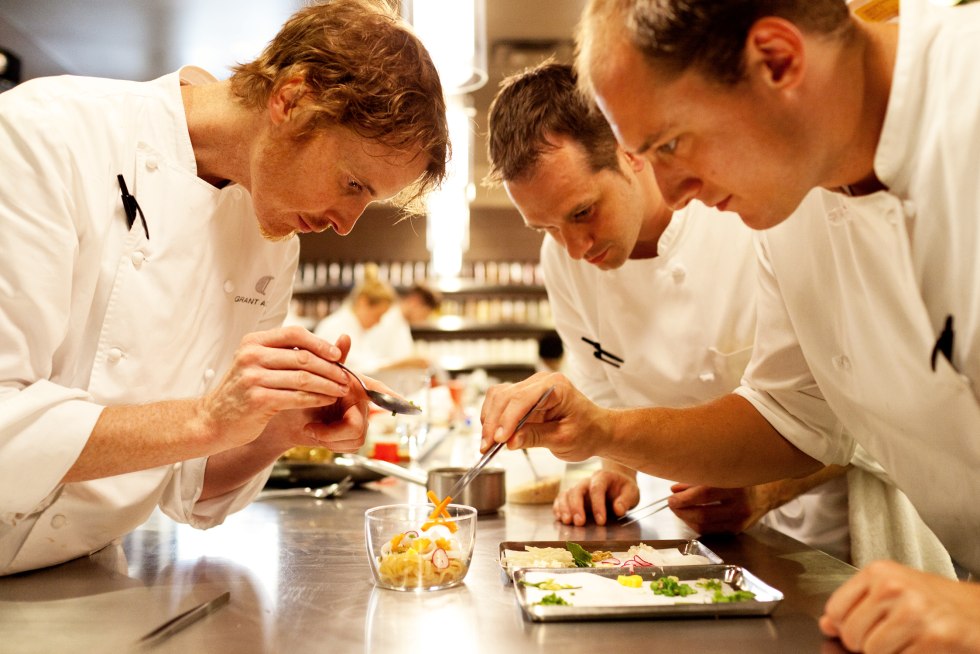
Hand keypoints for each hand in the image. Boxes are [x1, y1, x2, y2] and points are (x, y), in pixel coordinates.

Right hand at [199, 327, 351, 449]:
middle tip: (346, 376)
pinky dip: (316, 398)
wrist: (213, 420)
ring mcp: (253, 377)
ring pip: (303, 378)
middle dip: (330, 368)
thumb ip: (285, 355)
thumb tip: (327, 347)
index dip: (319, 343)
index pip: (294, 334)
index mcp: (253, 342)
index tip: (337, 354)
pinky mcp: (258, 400)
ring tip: (341, 389)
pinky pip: (296, 397)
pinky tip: (327, 400)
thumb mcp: (258, 365)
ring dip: (328, 384)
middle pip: (302, 357)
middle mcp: (251, 356)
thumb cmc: (243, 392)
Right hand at [479, 372, 607, 460]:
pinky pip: (501, 402)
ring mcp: (530, 387)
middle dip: (494, 423)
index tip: (499, 440)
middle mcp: (540, 381)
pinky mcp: (523, 397)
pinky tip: (492, 436)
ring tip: (487, 445)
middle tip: (487, 448)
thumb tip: (510, 441)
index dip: (507, 420)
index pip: (523, 398)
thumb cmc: (587, 432)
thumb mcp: (564, 440)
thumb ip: (536, 437)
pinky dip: (493, 419)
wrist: (596, 430)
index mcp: (555, 386)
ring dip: (490, 420)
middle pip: (506, 396)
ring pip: (498, 397)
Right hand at [553, 470, 639, 525]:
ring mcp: (578, 488)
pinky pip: (561, 499)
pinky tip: (560, 518)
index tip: (601, 521)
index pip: (596, 488)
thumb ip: (626, 500)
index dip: (598, 505)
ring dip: (564, 508)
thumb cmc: (624, 489)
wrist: (617, 483)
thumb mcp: (632, 492)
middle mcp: (587, 481)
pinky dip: (558, 508)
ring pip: (566, 494)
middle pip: (577, 490)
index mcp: (603, 477)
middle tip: (579, 523)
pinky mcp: (572, 497)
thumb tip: (618, 509)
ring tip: (567, 522)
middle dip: (577, 507)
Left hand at [667, 482, 771, 533]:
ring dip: (686, 519)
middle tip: (672, 504)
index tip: (672, 497)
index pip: (705, 493)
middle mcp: (740, 504)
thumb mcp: (720, 474)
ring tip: (679, 510)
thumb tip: (674, 490)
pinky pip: (710, 531)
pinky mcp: (737, 530)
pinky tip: (690, 517)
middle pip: (703, 514)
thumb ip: (697, 480)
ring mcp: (740, 520)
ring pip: (705, 525)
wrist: (765, 494)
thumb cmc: (738, 480)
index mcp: (736, 485)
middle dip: (682, 510)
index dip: (684, 498)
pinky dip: (696, 525)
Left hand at [820, 560, 979, 652]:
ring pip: (873, 651)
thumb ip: (855, 604)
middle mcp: (893, 588)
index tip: (859, 627)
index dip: (844, 626)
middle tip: (888, 635)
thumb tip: (826, 624)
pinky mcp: (933, 638)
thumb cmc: (933, 600)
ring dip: (887, 653)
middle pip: (851, 634)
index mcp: (879, 572)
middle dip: (865, 643)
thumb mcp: (891, 590)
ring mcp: (913, 613)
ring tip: (905, 640)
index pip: (835, 609)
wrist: (978, 611)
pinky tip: (920, 646)